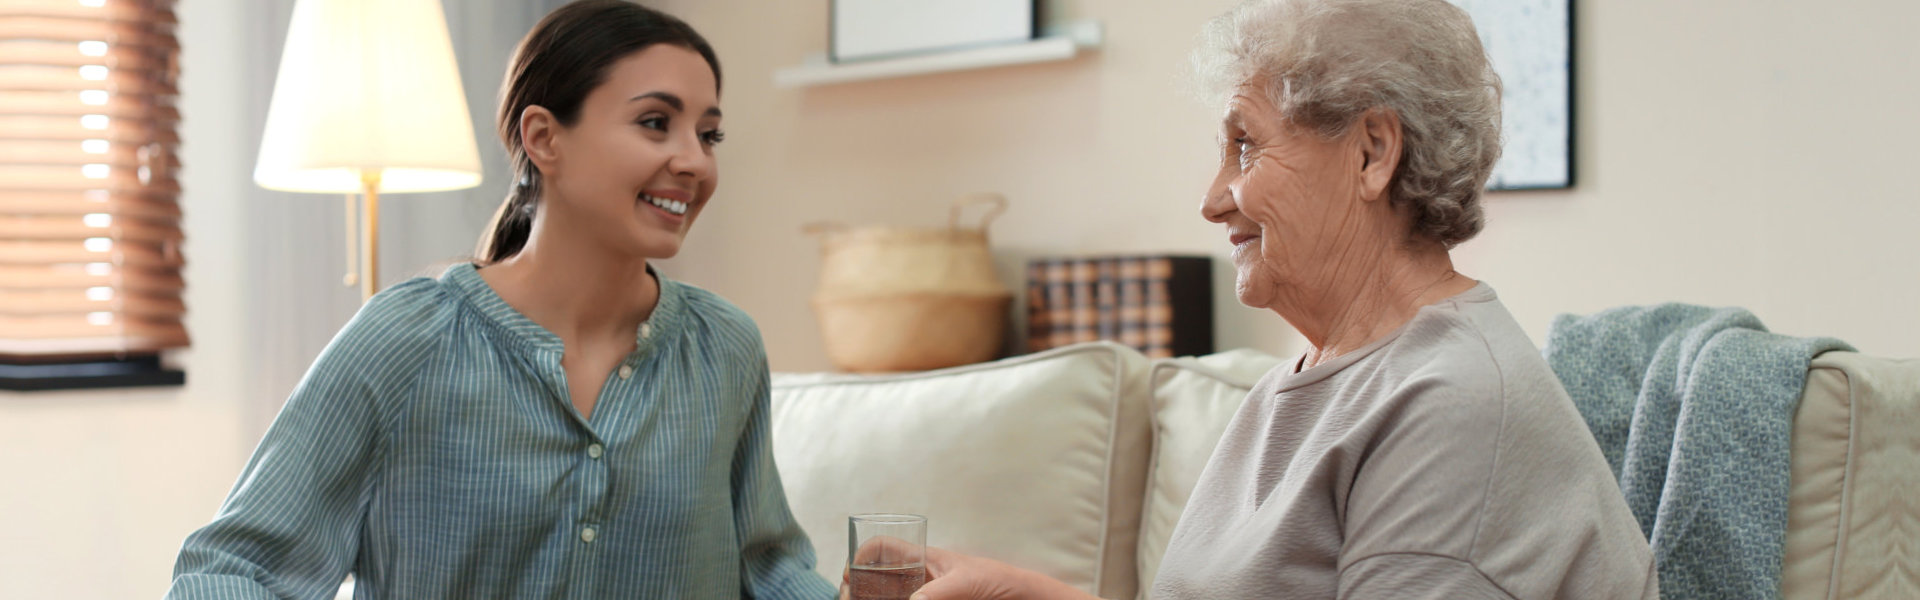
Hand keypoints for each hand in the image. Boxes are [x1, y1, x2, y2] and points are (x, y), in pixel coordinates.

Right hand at [840, 541, 1093, 599]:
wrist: (1022, 599)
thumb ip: (938, 593)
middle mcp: (917, 578)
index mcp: (922, 559)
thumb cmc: (998, 581)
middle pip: (875, 578)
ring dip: (873, 597)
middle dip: (860, 589)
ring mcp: (925, 595)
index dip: (862, 555)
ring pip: (887, 595)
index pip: (882, 546)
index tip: (850, 574)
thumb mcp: (966, 582)